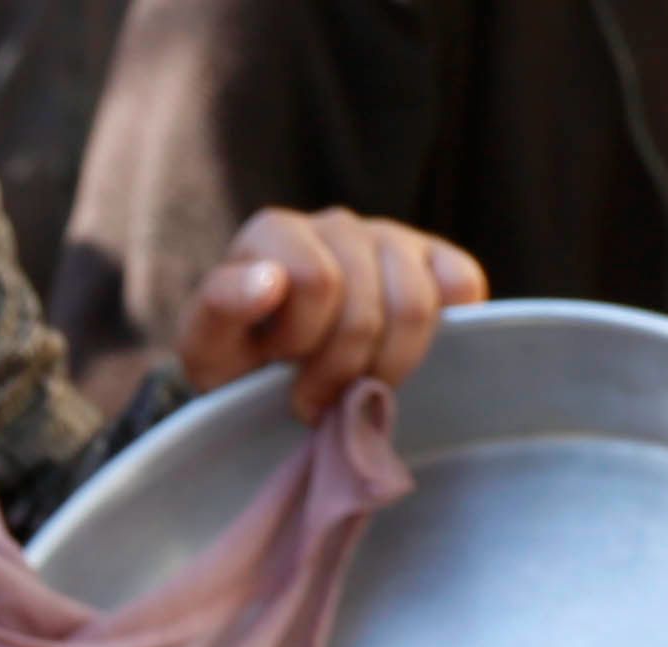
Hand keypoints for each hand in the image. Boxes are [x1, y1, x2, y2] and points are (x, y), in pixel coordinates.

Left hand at [178, 208, 487, 419]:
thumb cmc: (238, 362)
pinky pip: (461, 285)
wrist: (274, 373)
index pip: (318, 282)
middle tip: (311, 399)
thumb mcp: (206, 347)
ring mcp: (389, 237)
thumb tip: (271, 281)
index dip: (302, 342)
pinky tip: (399, 356)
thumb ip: (221, 307)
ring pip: (415, 307)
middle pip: (365, 310)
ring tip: (353, 390)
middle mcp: (334, 225)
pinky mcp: (435, 258)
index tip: (279, 364)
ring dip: (385, 368)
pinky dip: (443, 332)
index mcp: (275, 233)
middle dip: (338, 372)